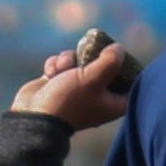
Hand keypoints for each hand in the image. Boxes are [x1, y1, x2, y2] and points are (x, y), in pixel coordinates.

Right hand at [13, 43, 133, 132]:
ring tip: (61, 69)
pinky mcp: (60, 83)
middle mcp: (98, 97)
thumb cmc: (68, 101)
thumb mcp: (93, 79)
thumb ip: (110, 62)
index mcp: (113, 104)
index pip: (131, 82)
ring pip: (80, 60)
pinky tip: (49, 74)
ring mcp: (78, 90)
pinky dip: (56, 65)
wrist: (34, 116)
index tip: (116, 53)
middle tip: (86, 54)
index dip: (126, 65)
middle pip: (104, 66)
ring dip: (68, 59)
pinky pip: (63, 64)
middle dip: (91, 57)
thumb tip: (119, 49)